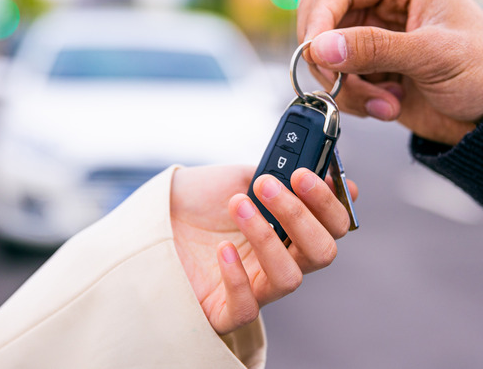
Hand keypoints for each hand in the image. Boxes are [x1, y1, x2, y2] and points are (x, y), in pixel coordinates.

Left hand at [170, 165, 356, 334]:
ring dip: (266, 238)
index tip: (306, 174)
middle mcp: (279, 258)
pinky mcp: (225, 310)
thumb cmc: (195, 199)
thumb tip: (331, 172)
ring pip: (289, 279)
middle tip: (268, 185)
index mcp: (290, 228)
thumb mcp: (241, 176)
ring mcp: (255, 286)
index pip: (332, 225)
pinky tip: (223, 249)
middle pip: (322, 253)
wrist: (150, 215)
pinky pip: (248, 308)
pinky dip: (238, 277)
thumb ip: (282, 174)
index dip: (329, 202)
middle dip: (301, 216)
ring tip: (237, 206)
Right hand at [297, 0, 482, 145]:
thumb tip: (319, 47)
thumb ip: (375, 49)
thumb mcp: (433, 55)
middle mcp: (383, 8)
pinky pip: (340, 84)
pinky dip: (354, 101)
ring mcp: (375, 42)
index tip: (313, 52)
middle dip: (328, 58)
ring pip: (327, 58)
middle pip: (322, 21)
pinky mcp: (371, 73)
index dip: (319, 18)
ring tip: (385, 104)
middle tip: (341, 85)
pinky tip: (388, 107)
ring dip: (347, 88)